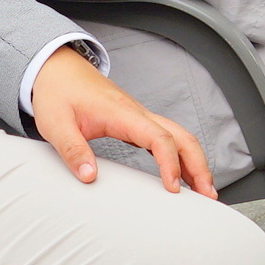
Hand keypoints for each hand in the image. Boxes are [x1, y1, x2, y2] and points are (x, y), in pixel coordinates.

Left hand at [29, 44, 213, 196]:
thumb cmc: (58, 92)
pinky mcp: (135, 122)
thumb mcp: (56, 124)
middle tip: (208, 195)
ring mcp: (139, 117)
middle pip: (182, 136)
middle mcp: (137, 114)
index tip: (173, 189)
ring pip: (179, 137)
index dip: (170, 164)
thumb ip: (73, 150)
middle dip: (199, 165)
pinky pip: (166, 139)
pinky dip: (181, 157)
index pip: (159, 138)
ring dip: (194, 162)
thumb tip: (89, 177)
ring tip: (204, 191)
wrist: (57, 69)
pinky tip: (182, 175)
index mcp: (123, 114)